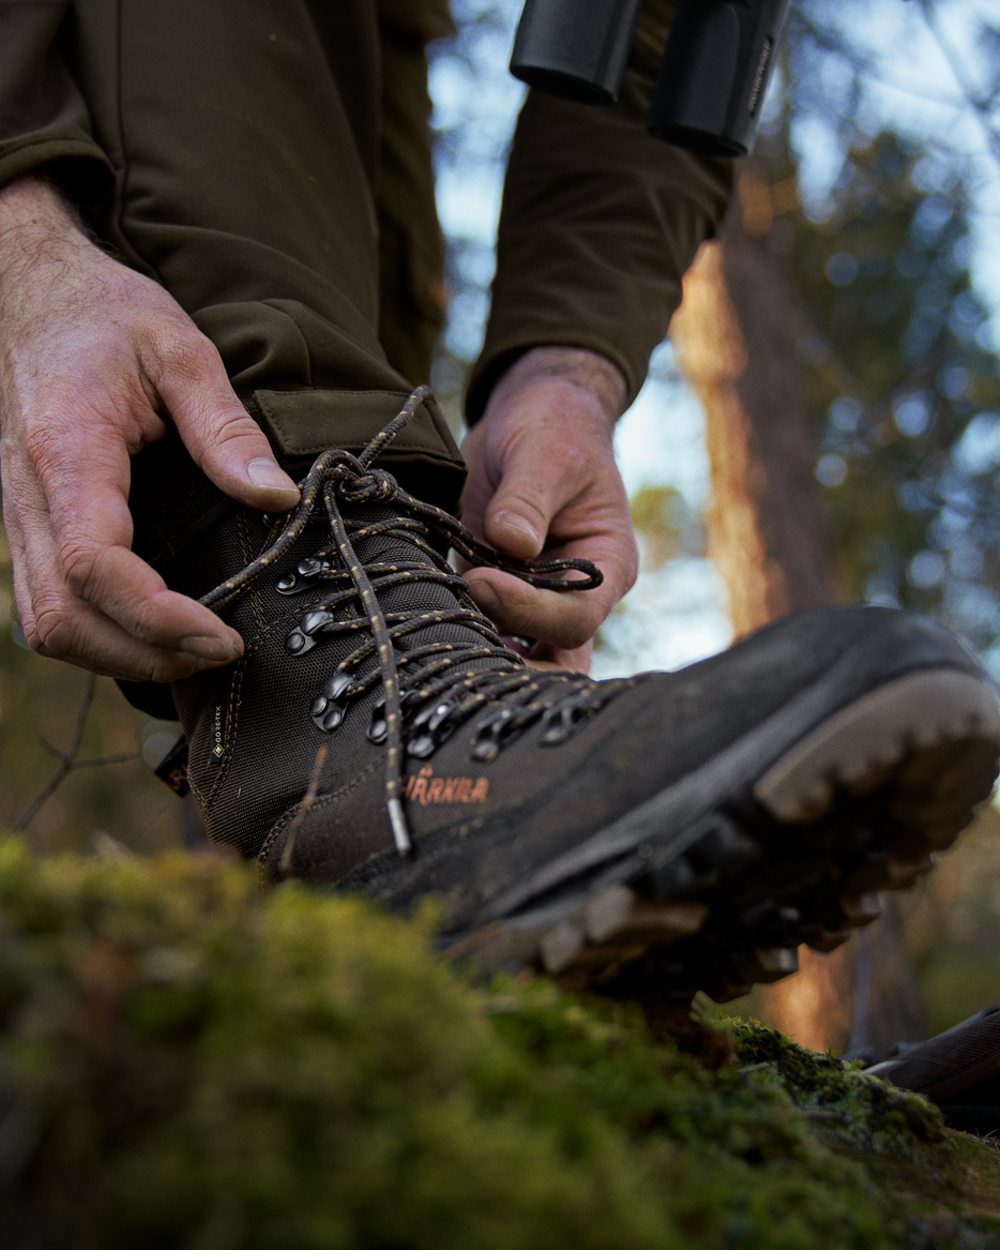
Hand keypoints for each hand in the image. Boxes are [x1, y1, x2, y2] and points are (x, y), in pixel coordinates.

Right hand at [0, 177, 299, 682]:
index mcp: (66, 448)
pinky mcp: (28, 525)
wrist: (32, 293)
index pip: (92, 561)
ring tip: (194, 652)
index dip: (155, 615)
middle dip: (143, 653)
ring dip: (118, 656)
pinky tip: (152, 634)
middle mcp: (27, 494)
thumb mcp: (180, 349)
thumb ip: (226, 427)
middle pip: (62, 614)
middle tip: (222, 651)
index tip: (222, 634)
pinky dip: (97, 638)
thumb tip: (277, 497)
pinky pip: (47, 606)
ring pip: (46, 623)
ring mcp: (19, 515)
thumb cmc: (106, 315)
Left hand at [460, 347, 637, 672]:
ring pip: (520, 662)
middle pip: (558, 664)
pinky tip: (427, 621)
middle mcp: (576, 597)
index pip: (576, 618)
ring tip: (437, 634)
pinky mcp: (497, 598)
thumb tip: (511, 542)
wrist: (530, 419)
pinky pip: (483, 635)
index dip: (527, 609)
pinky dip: (459, 635)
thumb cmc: (552, 428)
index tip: (481, 578)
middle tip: (459, 644)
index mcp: (607, 566)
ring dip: (480, 656)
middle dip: (512, 667)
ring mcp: (536, 603)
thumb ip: (528, 497)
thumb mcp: (543, 452)